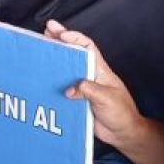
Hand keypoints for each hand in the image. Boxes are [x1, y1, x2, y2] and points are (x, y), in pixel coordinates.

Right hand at [51, 22, 142, 148]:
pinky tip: (41, 78)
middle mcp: (89, 75)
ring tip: (40, 47)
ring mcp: (82, 87)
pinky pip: (62, 88)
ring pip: (65, 69)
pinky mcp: (76, 100)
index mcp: (99, 69)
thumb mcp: (107, 98)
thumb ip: (88, 90)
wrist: (123, 133)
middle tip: (45, 29)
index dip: (74, 37)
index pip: (87, 47)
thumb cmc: (122, 113)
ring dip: (53, 59)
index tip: (61, 33)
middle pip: (73, 53)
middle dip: (60, 40)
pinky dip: (52, 82)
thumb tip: (69, 90)